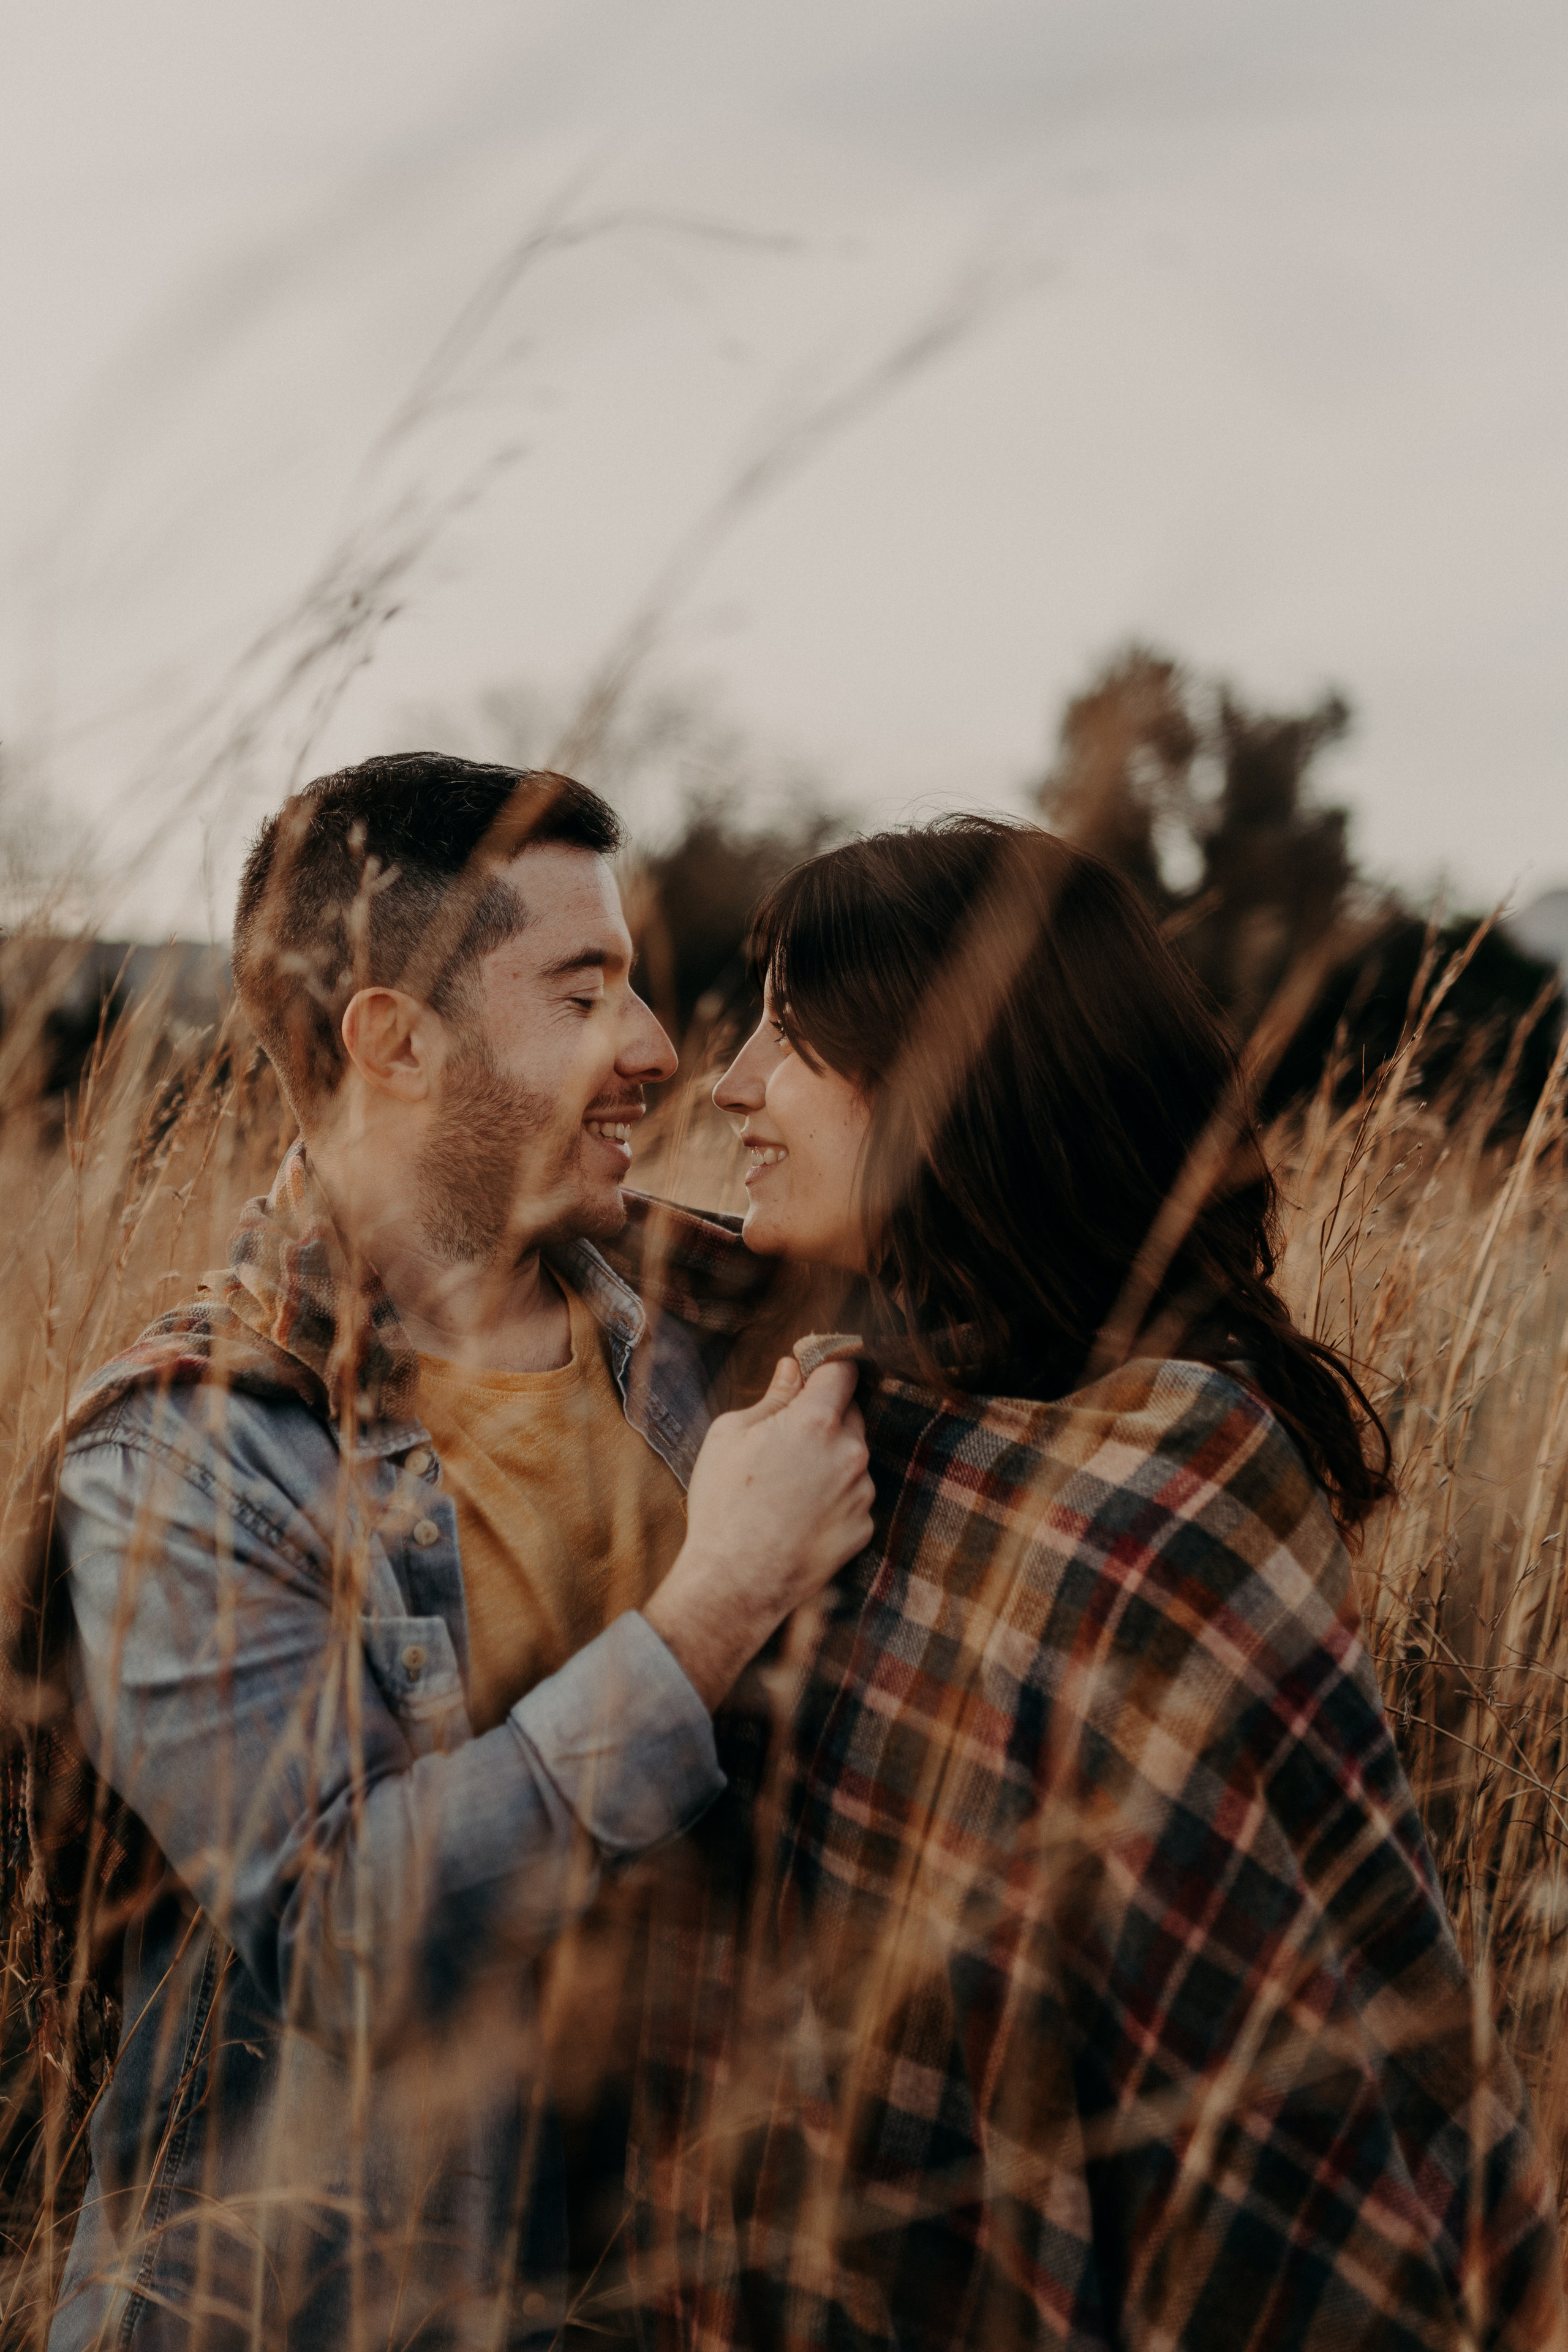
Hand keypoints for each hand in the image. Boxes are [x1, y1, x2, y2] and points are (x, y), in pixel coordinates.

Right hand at [642, 1357, 873, 1708]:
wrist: (734, 1583)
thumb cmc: (723, 1505)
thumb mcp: (730, 1435)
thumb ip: (772, 1398)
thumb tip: (793, 1370)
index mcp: (816, 1422)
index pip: (843, 1370)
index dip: (827, 1363)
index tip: (811, 1368)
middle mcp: (850, 1454)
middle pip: (850, 1412)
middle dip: (824, 1414)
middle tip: (784, 1436)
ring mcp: (861, 1494)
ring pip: (852, 1457)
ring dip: (829, 1458)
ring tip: (785, 1485)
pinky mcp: (863, 1527)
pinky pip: (853, 1496)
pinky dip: (833, 1496)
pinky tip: (798, 1513)